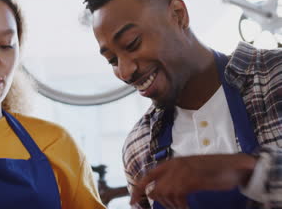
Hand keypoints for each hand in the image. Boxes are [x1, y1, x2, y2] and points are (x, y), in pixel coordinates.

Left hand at [130, 153, 256, 208]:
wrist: (235, 165)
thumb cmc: (214, 170)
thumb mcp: (190, 171)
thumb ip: (174, 178)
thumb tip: (159, 193)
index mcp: (171, 163)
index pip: (147, 177)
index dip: (137, 190)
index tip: (132, 202)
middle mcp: (174, 165)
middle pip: (155, 190)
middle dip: (161, 202)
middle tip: (175, 206)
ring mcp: (182, 171)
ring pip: (164, 194)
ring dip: (173, 205)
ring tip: (183, 206)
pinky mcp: (191, 178)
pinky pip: (177, 197)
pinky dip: (180, 206)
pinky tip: (187, 207)